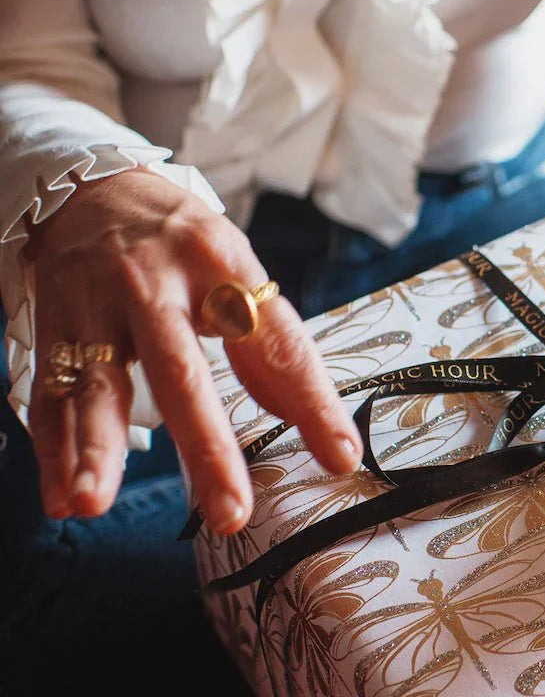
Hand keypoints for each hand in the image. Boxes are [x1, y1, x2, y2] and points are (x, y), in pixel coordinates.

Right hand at [22, 170, 361, 531]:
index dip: (312, 402)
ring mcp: (96, 303)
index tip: (340, 457)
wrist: (93, 184)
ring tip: (92, 503)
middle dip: (206, 446)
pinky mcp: (53, 324)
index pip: (277, 343)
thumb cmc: (185, 248)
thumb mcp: (240, 274)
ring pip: (97, 383)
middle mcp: (155, 281)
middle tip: (229, 512)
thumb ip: (271, 351)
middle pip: (181, 371)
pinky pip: (52, 394)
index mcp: (222, 265)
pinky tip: (63, 499)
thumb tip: (314, 431)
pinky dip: (55, 450)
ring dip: (95, 449)